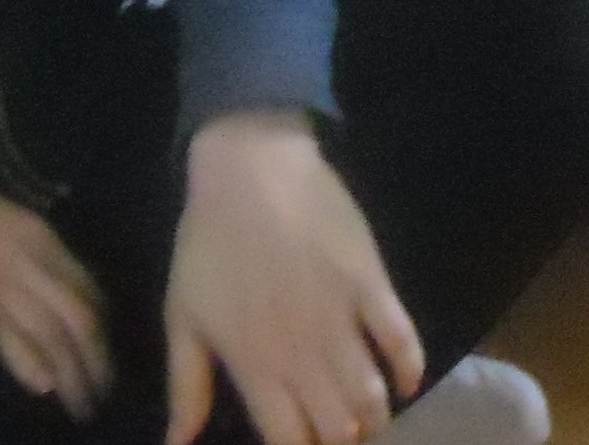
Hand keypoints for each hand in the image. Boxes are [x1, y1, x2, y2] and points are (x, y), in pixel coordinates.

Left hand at [163, 113, 422, 444]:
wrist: (251, 171)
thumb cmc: (208, 245)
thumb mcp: (184, 318)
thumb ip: (186, 387)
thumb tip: (178, 444)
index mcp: (253, 364)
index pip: (288, 439)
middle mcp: (301, 352)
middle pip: (336, 426)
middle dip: (340, 441)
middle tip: (337, 434)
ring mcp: (341, 318)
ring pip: (371, 394)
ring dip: (374, 418)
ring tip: (369, 420)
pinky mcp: (371, 284)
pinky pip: (402, 339)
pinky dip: (410, 369)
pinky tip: (407, 384)